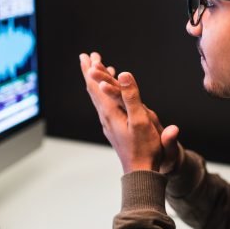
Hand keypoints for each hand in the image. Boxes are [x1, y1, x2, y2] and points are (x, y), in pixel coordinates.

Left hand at [79, 52, 181, 173]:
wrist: (141, 172)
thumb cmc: (143, 148)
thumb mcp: (140, 120)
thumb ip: (131, 96)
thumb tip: (124, 74)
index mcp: (110, 112)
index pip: (97, 86)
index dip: (93, 70)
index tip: (89, 56)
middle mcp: (106, 116)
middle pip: (93, 90)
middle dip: (90, 72)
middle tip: (85, 57)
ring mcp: (109, 123)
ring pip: (99, 98)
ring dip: (97, 82)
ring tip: (97, 70)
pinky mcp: (115, 128)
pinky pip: (107, 105)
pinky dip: (107, 93)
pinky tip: (111, 94)